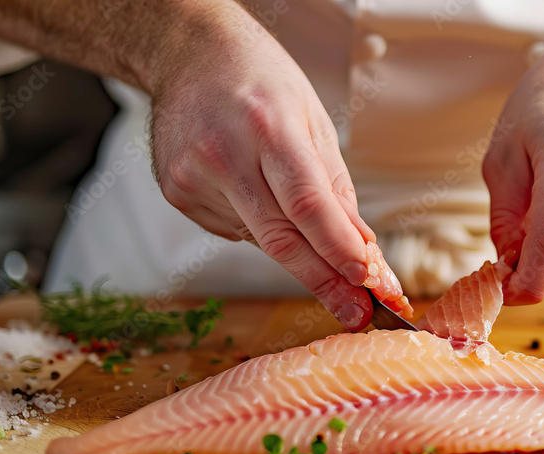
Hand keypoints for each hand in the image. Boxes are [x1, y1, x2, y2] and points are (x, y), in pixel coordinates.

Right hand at [149, 4, 374, 329]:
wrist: (188, 53)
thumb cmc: (259, 80)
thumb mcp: (312, 118)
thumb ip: (335, 187)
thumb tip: (360, 247)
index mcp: (269, 126)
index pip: (309, 204)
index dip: (338, 250)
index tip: (367, 282)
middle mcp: (225, 153)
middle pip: (281, 237)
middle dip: (323, 280)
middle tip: (355, 310)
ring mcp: (193, 175)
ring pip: (257, 237)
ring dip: (291, 244)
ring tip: (290, 204)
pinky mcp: (176, 191)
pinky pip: (231, 228)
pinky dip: (254, 223)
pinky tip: (251, 189)